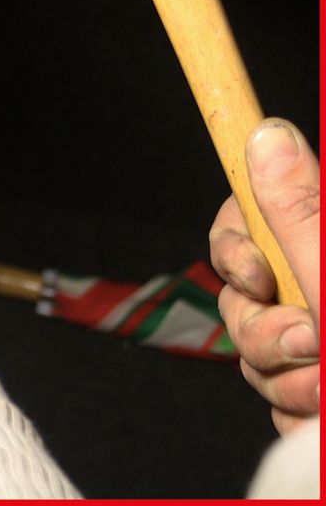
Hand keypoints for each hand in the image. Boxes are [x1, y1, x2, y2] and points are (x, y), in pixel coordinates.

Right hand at [210, 118, 319, 434]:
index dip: (235, 247)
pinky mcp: (320, 392)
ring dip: (284, 380)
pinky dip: (298, 413)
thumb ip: (297, 209)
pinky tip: (324, 418)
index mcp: (320, 245)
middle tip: (309, 343)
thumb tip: (268, 133)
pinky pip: (280, 400)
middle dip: (263, 329)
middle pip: (242, 294)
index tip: (257, 275)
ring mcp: (318, 341)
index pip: (244, 220)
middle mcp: (317, 285)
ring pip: (256, 353)